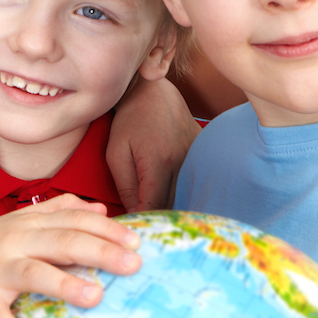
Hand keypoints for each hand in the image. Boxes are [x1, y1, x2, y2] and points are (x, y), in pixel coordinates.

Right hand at [0, 194, 141, 317]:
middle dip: (100, 251)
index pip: (74, 220)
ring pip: (34, 273)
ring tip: (96, 296)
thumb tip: (100, 207)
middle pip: (63, 242)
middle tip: (134, 264)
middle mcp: (15, 242)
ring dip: (65, 284)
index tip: (138, 241)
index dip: (107, 229)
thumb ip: (59, 211)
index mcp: (30, 224)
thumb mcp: (18, 221)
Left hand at [108, 77, 198, 211]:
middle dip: (159, 217)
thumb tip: (134, 213)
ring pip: (186, 193)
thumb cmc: (129, 121)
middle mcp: (182, 162)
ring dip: (173, 205)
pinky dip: (184, 189)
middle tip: (146, 224)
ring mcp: (195, 155)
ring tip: (159, 212)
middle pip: (173, 203)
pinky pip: (194, 178)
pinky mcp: (201, 150)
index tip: (136, 227)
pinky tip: (173, 193)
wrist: (152, 91)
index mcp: (158, 163)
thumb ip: (125, 186)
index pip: (155, 206)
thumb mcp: (116, 153)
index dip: (146, 220)